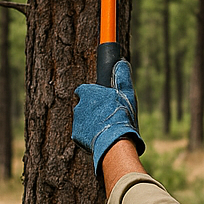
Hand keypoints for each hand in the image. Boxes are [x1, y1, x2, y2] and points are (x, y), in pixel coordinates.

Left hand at [71, 60, 145, 174]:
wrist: (115, 141)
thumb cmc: (121, 115)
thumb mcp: (126, 93)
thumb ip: (123, 77)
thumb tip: (121, 63)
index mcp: (88, 92)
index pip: (83, 89)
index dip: (92, 94)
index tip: (100, 99)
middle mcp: (79, 105)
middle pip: (83, 105)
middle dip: (92, 109)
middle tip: (106, 116)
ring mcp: (76, 121)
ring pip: (82, 120)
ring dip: (91, 123)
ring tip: (105, 128)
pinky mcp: (76, 136)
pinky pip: (82, 134)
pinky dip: (89, 136)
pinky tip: (101, 137)